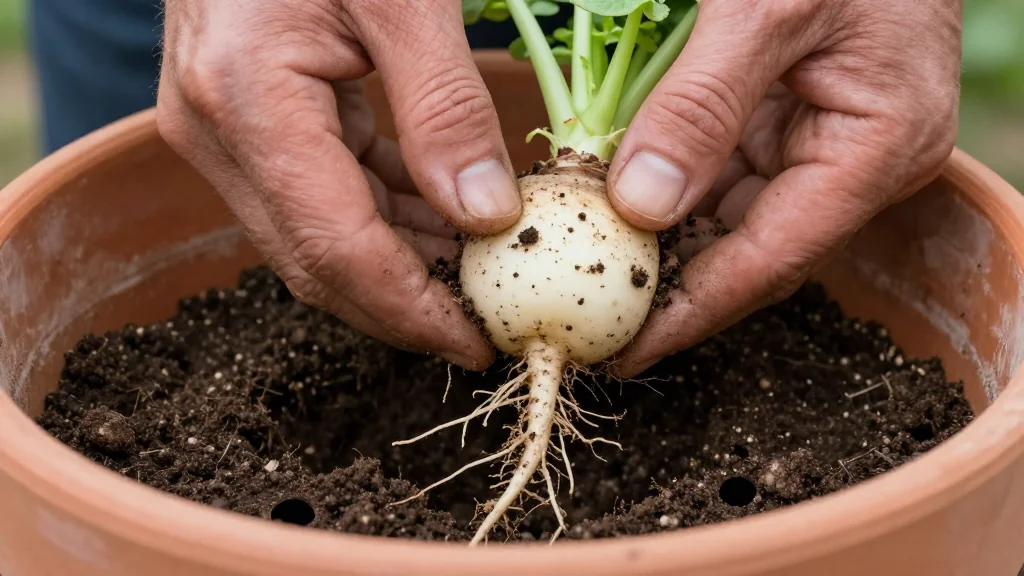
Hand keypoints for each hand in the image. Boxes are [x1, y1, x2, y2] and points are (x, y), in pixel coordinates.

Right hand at [157, 0, 523, 369]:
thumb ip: (444, 106)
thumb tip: (489, 218)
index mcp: (245, 101)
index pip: (334, 247)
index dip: (412, 309)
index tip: (481, 342)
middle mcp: (215, 133)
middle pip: (317, 264)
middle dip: (408, 306)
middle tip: (490, 326)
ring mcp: (223, 135)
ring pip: (319, 241)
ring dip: (403, 268)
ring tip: (484, 278)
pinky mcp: (246, 128)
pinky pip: (322, 199)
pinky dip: (388, 222)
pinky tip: (448, 225)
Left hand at [606, 0, 961, 376]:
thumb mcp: (764, 7)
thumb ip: (703, 105)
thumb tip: (640, 206)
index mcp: (876, 149)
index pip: (772, 259)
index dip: (692, 312)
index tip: (624, 351)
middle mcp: (855, 162)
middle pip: (750, 251)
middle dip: (670, 288)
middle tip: (592, 322)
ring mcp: (823, 142)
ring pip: (730, 217)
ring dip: (662, 243)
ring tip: (589, 275)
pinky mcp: (790, 120)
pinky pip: (723, 174)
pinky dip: (669, 191)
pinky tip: (615, 210)